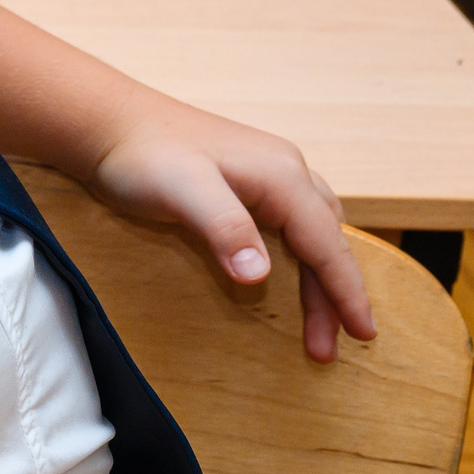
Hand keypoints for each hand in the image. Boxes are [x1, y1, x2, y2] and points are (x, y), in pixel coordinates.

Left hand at [89, 91, 376, 361]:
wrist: (110, 124)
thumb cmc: (142, 156)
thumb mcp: (181, 191)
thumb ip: (224, 228)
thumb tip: (259, 275)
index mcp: (281, 177)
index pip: (327, 243)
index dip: (346, 290)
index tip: (363, 332)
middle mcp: (286, 173)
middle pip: (327, 242)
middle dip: (335, 296)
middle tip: (330, 349)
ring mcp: (269, 176)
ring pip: (314, 234)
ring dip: (321, 280)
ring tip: (321, 328)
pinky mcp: (248, 183)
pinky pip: (294, 225)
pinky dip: (305, 256)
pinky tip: (299, 275)